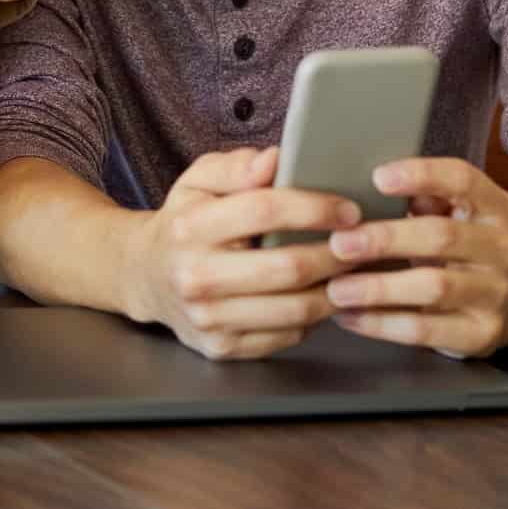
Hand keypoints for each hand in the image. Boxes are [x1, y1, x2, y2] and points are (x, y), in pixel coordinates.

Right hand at [128, 147, 363, 359]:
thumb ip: (236, 167)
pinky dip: (314, 317)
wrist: (145, 277)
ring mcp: (208, 319)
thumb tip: (274, 160)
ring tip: (352, 270)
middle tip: (362, 242)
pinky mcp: (222, 348)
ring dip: (335, 289)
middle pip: (287, 267)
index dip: (315, 208)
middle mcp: (195, 276)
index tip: (348, 209)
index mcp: (191, 227)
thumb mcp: (198, 180)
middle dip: (336, 254)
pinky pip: (287, 336)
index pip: (265, 211)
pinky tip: (322, 296)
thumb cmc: (183, 223)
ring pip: (295, 310)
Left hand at [323, 157, 507, 358]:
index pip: (462, 179)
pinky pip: (426, 328)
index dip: (421, 175)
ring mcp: (496, 292)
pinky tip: (349, 316)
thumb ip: (423, 198)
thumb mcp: (452, 216)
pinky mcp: (481, 333)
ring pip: (433, 286)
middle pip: (441, 236)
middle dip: (386, 239)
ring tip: (336, 290)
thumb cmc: (460, 249)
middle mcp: (501, 247)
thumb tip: (374, 186)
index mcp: (493, 207)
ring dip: (379, 287)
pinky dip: (382, 323)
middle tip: (340, 244)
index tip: (377, 178)